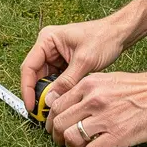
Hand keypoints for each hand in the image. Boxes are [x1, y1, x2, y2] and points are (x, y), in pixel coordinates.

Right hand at [20, 0, 146, 113]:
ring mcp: (55, 55)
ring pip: (45, 80)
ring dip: (48, 94)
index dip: (27, 88)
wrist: (119, 34)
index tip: (31, 106)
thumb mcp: (84, 61)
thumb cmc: (103, 38)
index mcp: (47, 40)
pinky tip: (62, 102)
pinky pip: (55, 80)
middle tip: (42, 113)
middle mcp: (48, 47)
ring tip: (53, 110)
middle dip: (38, 93)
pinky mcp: (64, 63)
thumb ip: (66, 81)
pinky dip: (58, 91)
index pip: (29, 67)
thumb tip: (50, 100)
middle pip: (35, 75)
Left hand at [46, 51, 146, 146]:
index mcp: (89, 84)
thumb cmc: (142, 87)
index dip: (52, 120)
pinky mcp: (117, 135)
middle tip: (65, 142)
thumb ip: (87, 91)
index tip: (56, 128)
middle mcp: (93, 99)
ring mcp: (104, 117)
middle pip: (59, 123)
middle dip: (57, 137)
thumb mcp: (109, 80)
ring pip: (71, 138)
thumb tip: (67, 104)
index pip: (56, 104)